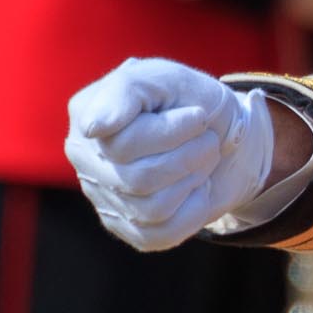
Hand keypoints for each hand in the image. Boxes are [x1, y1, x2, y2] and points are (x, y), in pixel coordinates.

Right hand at [65, 58, 278, 250]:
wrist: (226, 134)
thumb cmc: (190, 100)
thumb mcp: (167, 78)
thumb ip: (126, 90)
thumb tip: (93, 128)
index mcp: (86, 116)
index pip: (120, 144)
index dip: (172, 132)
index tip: (198, 115)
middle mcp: (86, 159)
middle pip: (138, 179)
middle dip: (190, 156)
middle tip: (207, 139)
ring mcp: (103, 196)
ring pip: (151, 208)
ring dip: (193, 180)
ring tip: (202, 159)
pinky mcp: (128, 227)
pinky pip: (161, 234)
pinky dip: (193, 211)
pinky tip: (196, 189)